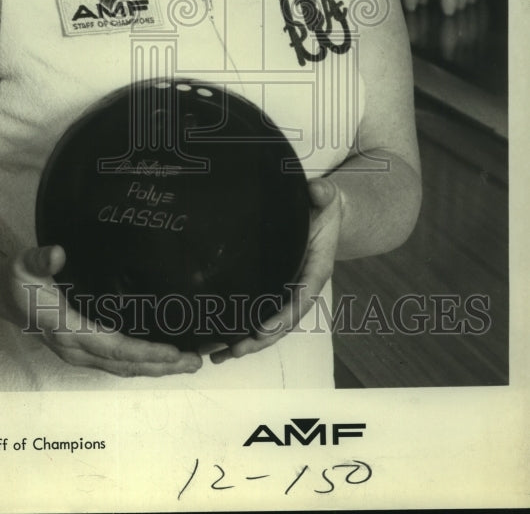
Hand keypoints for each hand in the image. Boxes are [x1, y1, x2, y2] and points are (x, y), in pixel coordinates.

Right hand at [4, 244, 203, 377]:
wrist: (2, 294)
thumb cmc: (17, 278)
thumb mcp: (24, 264)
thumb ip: (40, 259)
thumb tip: (57, 253)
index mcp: (66, 329)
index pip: (112, 347)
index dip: (145, 352)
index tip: (174, 352)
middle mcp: (75, 349)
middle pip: (124, 365)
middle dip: (162, 366)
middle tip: (196, 362)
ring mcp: (78, 353)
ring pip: (122, 369)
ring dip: (156, 369)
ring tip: (189, 364)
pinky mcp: (82, 351)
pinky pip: (116, 364)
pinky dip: (142, 364)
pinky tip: (162, 359)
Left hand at [209, 177, 343, 363]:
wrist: (324, 211)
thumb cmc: (323, 205)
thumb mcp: (326, 197)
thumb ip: (323, 194)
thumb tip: (317, 190)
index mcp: (317, 268)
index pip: (302, 296)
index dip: (283, 316)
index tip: (262, 330)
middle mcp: (303, 285)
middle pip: (284, 321)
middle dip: (260, 339)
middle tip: (233, 350)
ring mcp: (289, 291)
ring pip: (271, 325)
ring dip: (247, 343)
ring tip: (218, 356)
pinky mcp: (275, 290)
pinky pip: (260, 315)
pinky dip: (243, 331)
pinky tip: (218, 344)